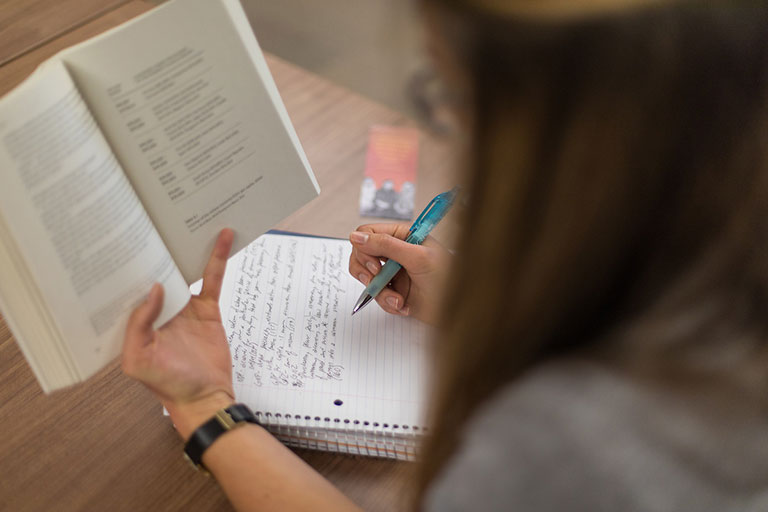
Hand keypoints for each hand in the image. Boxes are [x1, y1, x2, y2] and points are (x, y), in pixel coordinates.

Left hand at [122, 228, 234, 438]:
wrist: (206, 396)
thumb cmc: (167, 384)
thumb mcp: (138, 360)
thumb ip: (139, 324)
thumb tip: (154, 288)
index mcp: (136, 320)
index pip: (130, 285)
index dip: (128, 262)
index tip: (127, 235)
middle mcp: (158, 309)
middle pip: (157, 269)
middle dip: (155, 246)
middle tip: (156, 214)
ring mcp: (184, 307)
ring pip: (184, 268)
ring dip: (187, 247)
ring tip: (190, 217)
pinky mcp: (207, 309)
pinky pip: (212, 278)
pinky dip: (217, 257)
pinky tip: (223, 236)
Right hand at [349, 223, 450, 324]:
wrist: (458, 310)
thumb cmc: (448, 279)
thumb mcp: (418, 258)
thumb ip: (386, 245)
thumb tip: (356, 236)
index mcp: (403, 236)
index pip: (368, 233)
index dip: (365, 248)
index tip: (375, 265)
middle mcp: (395, 252)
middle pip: (361, 255)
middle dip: (367, 272)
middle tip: (378, 280)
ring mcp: (393, 272)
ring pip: (367, 279)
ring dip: (380, 292)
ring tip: (397, 299)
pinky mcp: (394, 291)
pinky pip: (377, 296)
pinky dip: (387, 303)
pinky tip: (403, 305)